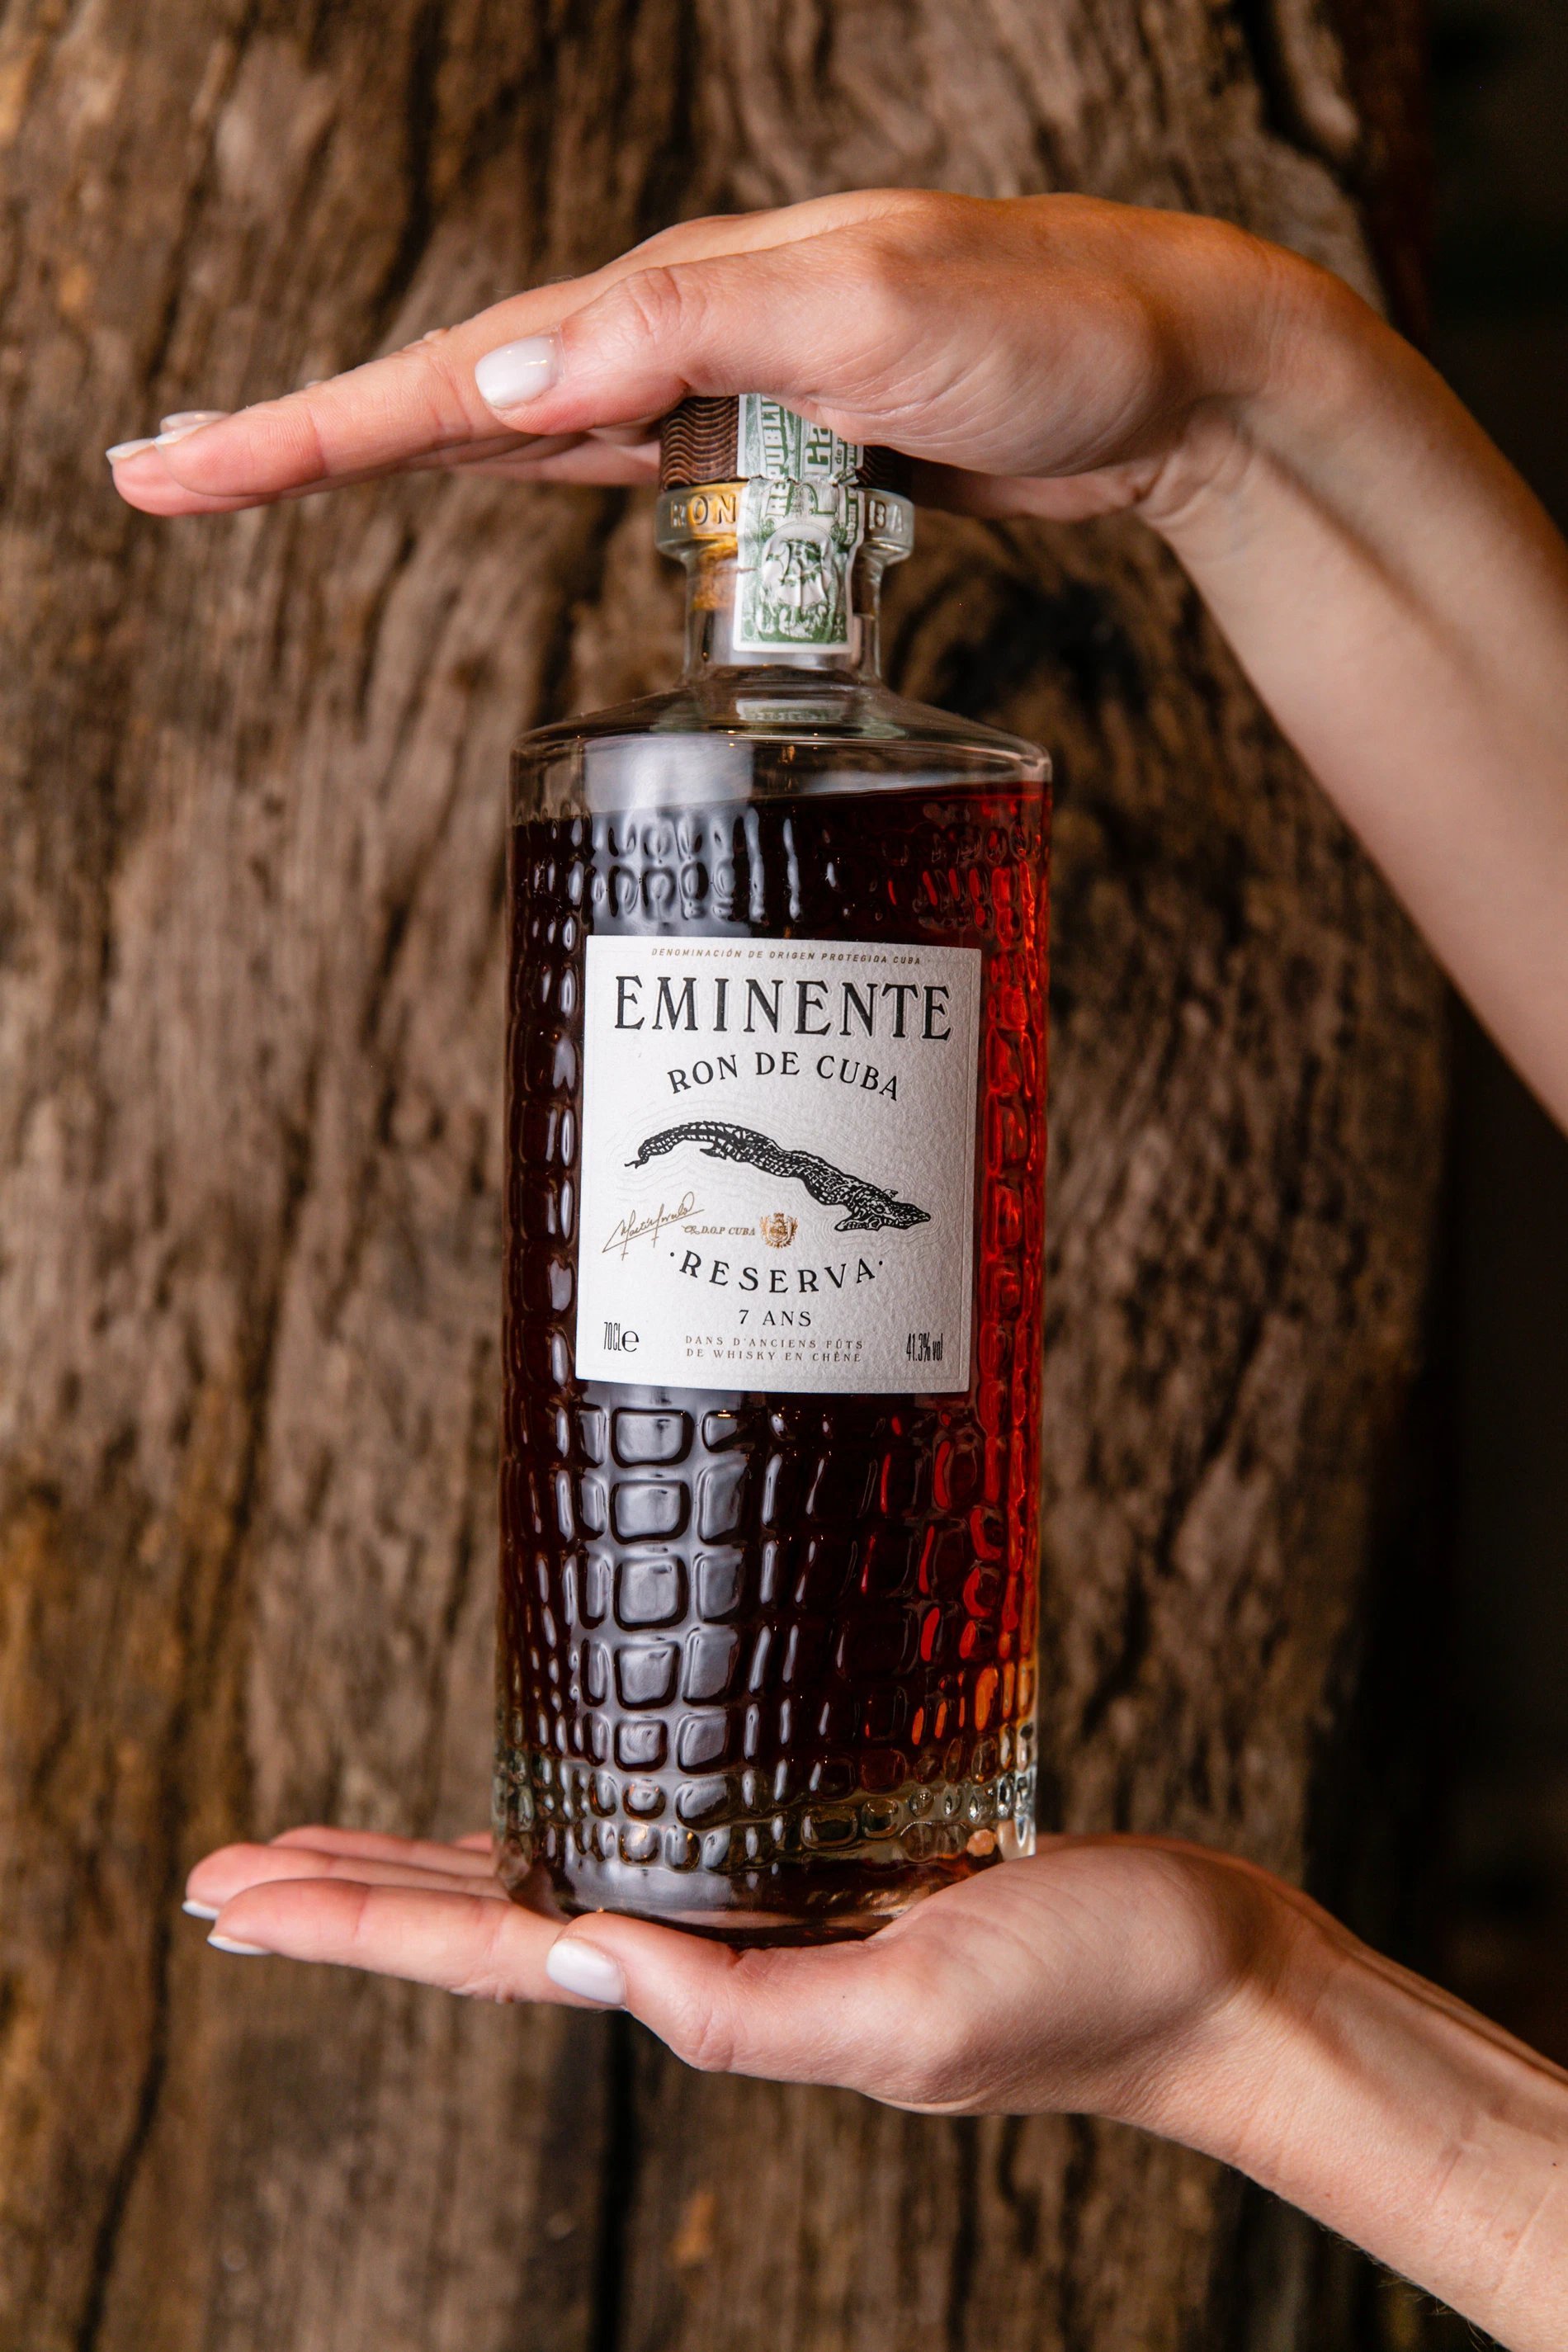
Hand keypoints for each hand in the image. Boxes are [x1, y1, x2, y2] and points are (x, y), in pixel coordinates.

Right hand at [106, 188, 1319, 529]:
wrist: (1169, 370)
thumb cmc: (1040, 327)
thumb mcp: (863, 313)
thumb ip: (685, 333)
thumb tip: (503, 377)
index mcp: (666, 299)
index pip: (450, 372)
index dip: (304, 429)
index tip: (174, 470)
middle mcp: (671, 338)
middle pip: (450, 394)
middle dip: (306, 437)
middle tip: (166, 476)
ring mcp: (714, 392)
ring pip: (519, 428)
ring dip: (394, 451)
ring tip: (270, 474)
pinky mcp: (765, 448)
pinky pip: (616, 461)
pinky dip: (530, 469)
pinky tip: (488, 470)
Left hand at [184, 1826, 1284, 2121]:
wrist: (1213, 1972)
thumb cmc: (1091, 1994)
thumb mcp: (917, 2017)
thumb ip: (748, 2013)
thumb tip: (582, 1961)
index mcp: (724, 1995)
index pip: (497, 1959)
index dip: (355, 1924)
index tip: (233, 1898)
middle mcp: (725, 1953)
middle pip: (495, 1922)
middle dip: (353, 1897)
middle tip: (225, 1869)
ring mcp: (771, 1906)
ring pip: (560, 1876)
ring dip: (437, 1864)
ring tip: (332, 1844)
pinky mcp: (833, 1852)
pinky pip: (664, 1829)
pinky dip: (577, 1814)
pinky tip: (553, 1798)